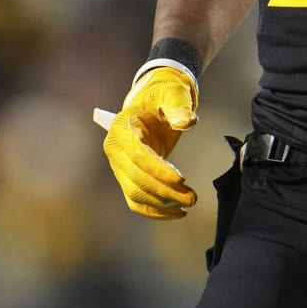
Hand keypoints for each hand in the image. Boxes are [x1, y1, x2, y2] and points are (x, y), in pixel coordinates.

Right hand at [100, 65, 198, 218]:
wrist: (155, 98)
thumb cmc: (165, 94)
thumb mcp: (174, 93)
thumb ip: (180, 106)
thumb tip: (186, 122)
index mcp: (121, 127)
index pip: (138, 156)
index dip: (159, 171)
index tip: (182, 180)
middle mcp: (114, 148)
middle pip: (136, 179)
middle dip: (164, 192)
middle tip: (192, 198)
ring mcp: (118, 165)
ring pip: (135, 193)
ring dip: (162, 203)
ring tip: (189, 203)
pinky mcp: (126, 176)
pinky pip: (136, 200)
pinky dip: (154, 211)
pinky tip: (177, 213)